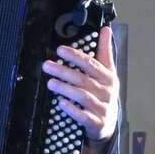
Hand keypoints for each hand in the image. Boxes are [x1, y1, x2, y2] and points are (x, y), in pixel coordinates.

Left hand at [42, 25, 118, 142]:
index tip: (60, 50)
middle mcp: (106, 91)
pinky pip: (84, 116)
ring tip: (50, 82)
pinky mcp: (96, 122)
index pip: (91, 64)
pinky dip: (72, 109)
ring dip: (65, 88)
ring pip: (82, 96)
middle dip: (64, 71)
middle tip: (46, 65)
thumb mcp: (107, 72)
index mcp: (108, 77)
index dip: (76, 57)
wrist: (108, 124)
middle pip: (83, 79)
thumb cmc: (103, 93)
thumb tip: (106, 29)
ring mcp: (102, 107)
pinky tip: (60, 103)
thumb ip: (105, 51)